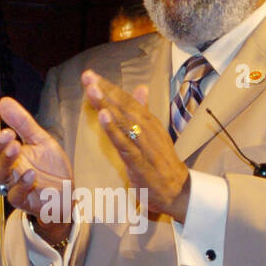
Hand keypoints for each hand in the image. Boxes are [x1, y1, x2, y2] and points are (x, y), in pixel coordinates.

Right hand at [0, 98, 72, 244]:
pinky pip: (15, 196)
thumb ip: (22, 123)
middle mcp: (5, 172)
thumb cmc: (50, 168)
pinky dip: (21, 184)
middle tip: (7, 134)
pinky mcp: (25, 201)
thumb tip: (4, 102)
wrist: (67, 192)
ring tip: (16, 146)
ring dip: (5, 161)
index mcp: (4, 157)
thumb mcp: (40, 139)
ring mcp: (13, 187)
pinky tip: (31, 174)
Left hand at [81, 70, 190, 221]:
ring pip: (122, 121)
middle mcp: (146, 128)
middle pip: (123, 106)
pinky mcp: (138, 160)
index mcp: (149, 121)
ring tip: (92, 90)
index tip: (91, 75)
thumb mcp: (154, 133)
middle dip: (104, 90)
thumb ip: (144, 110)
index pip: (127, 100)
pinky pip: (123, 142)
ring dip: (106, 104)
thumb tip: (141, 87)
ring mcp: (143, 144)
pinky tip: (103, 117)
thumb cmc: (161, 162)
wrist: (177, 190)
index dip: (109, 87)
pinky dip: (113, 129)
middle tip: (87, 76)